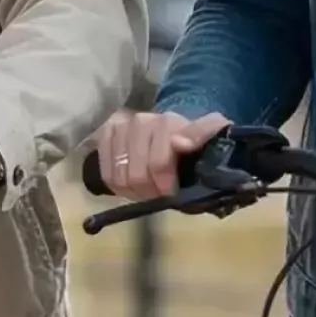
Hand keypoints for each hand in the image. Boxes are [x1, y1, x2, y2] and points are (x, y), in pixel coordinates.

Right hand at [93, 110, 230, 200]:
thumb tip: (180, 143)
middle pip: (137, 174)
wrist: (171, 131)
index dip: (165, 185)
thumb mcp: (210, 140)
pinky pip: (106, 173)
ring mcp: (120, 126)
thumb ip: (204, 136)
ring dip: (134, 192)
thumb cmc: (191, 144)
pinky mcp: (106, 134)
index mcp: (168, 122)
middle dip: (149, 192)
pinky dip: (118, 187)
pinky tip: (131, 186)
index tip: (172, 194)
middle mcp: (141, 120)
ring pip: (119, 176)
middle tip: (159, 195)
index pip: (159, 163)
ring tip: (146, 191)